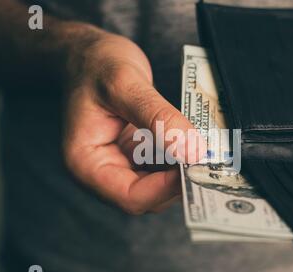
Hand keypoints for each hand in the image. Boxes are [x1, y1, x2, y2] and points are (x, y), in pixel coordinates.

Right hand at [63, 29, 204, 213]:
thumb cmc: (95, 64)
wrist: (88, 54)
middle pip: (147, 197)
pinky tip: (192, 141)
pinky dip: (179, 157)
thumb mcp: (125, 84)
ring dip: (182, 170)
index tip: (194, 166)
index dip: (165, 188)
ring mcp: (120, 164)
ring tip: (203, 148)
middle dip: (178, 181)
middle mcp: (102, 171)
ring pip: (159, 185)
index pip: (130, 196)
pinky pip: (162, 167)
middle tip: (206, 158)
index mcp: (86, 163)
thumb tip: (192, 151)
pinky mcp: (134, 155)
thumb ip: (157, 117)